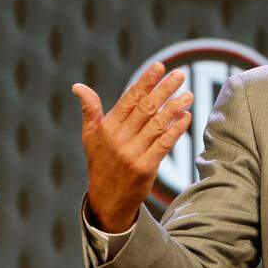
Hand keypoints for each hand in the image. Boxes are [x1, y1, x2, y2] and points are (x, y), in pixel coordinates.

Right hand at [72, 63, 192, 232]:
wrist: (106, 200)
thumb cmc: (100, 163)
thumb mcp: (90, 137)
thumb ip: (90, 110)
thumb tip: (78, 87)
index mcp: (107, 128)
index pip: (129, 99)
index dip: (145, 82)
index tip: (159, 67)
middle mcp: (118, 139)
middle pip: (145, 109)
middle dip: (164, 90)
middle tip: (180, 75)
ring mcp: (132, 153)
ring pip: (157, 125)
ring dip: (174, 108)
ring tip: (188, 95)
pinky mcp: (145, 168)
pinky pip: (164, 144)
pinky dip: (176, 129)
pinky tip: (186, 117)